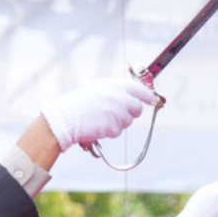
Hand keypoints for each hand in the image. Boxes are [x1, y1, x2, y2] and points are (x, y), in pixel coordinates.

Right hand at [39, 77, 157, 152]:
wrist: (64, 117)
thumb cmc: (79, 105)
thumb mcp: (97, 90)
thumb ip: (115, 92)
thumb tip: (134, 99)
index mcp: (112, 85)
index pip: (137, 88)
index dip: (147, 96)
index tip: (153, 101)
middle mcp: (116, 95)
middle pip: (137, 108)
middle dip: (131, 114)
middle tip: (117, 115)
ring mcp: (116, 110)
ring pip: (127, 121)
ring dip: (117, 123)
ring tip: (100, 119)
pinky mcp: (112, 124)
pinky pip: (118, 131)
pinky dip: (109, 132)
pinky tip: (97, 126)